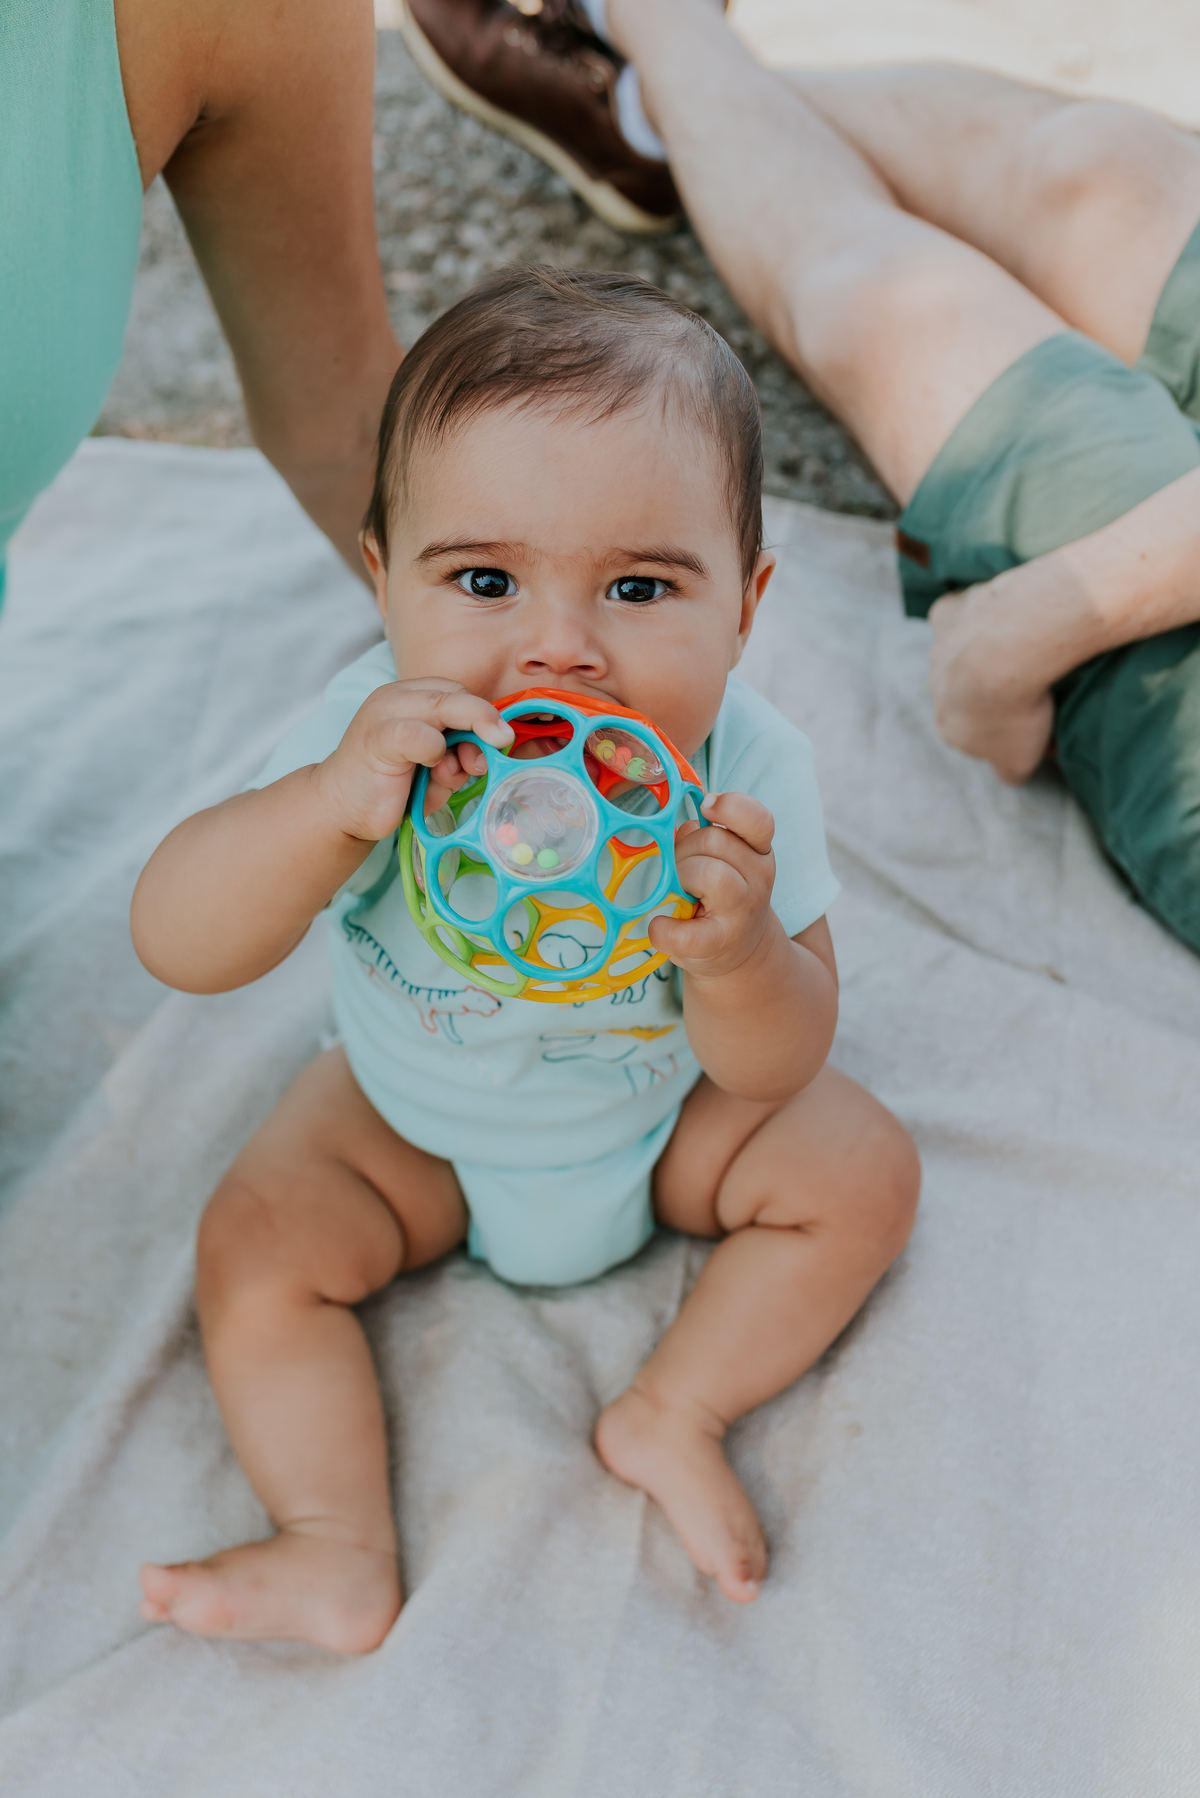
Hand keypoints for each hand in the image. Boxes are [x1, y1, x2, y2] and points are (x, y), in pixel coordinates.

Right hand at [314, 679, 512, 841]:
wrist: (343, 809)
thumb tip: (494, 746)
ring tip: (444, 774)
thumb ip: (463, 755)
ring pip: (443, 705)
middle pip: (456, 694)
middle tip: (490, 753)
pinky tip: (429, 768)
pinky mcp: (376, 737)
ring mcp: (384, 712)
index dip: (483, 717)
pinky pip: (418, 734)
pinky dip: (434, 750)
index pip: (460, 693)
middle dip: (482, 723)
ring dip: (460, 742)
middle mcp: (398, 697)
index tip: (498, 743)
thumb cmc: (394, 787)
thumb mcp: (439, 769)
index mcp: (413, 698)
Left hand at [649, 791, 777, 979]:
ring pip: (707, 872)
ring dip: (678, 880)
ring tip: (679, 895)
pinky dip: (662, 929)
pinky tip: (662, 926)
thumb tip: (680, 829)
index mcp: (759, 852)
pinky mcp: (718, 943)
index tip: (706, 806)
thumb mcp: (725, 861)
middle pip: (713, 840)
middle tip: (681, 873)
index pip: (758, 821)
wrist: (742, 952)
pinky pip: (681, 931)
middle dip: (684, 850)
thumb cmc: (723, 898)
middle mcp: (759, 878)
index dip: (731, 807)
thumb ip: (704, 837)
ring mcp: (742, 911)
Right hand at [928, 577, 1055, 783]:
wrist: (1009, 648)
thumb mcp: (1019, 761)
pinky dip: (973, 614)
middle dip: (993, 690)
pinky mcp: (949, 613)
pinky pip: (957, 614)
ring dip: (986, 652)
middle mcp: (936, 689)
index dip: (1005, 728)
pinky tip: (999, 613)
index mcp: (949, 727)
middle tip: (1035, 685)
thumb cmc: (1015, 709)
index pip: (975, 733)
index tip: (1035, 721)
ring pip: (960, 653)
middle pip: (966, 692)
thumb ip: (1010, 771)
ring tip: (1028, 648)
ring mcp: (939, 650)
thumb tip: (1013, 772)